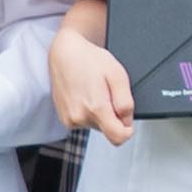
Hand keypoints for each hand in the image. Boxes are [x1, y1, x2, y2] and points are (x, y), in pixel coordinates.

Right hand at [48, 25, 137, 148]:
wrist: (65, 53)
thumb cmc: (90, 60)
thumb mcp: (117, 75)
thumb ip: (125, 102)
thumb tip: (127, 121)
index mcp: (95, 108)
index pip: (118, 138)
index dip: (128, 129)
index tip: (127, 118)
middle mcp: (79, 118)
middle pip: (108, 130)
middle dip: (112, 114)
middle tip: (107, 93)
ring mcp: (69, 119)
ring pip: (97, 125)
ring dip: (100, 112)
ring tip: (95, 91)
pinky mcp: (63, 117)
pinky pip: (85, 121)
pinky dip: (89, 111)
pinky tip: (86, 95)